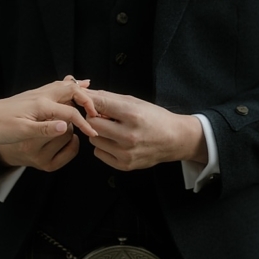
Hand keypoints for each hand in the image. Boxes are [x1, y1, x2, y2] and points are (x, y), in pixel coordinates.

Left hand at [0, 76, 97, 171]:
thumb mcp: (22, 132)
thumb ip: (45, 129)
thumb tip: (67, 127)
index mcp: (41, 105)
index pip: (70, 113)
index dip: (84, 124)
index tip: (93, 135)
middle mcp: (41, 95)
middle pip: (71, 90)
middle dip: (87, 99)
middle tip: (96, 112)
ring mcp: (36, 93)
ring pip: (63, 85)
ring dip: (78, 88)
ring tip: (90, 88)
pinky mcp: (32, 95)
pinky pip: (55, 87)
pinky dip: (67, 86)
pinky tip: (69, 86)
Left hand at [87, 90, 205, 170]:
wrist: (175, 139)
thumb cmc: (155, 118)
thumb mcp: (135, 102)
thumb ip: (108, 98)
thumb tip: (82, 94)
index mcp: (132, 115)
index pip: (97, 105)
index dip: (91, 102)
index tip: (91, 103)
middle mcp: (129, 136)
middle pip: (91, 124)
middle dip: (95, 118)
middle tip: (105, 117)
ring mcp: (126, 153)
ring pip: (93, 139)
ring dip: (99, 133)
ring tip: (114, 130)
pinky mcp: (125, 165)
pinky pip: (99, 153)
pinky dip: (104, 146)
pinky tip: (117, 142)